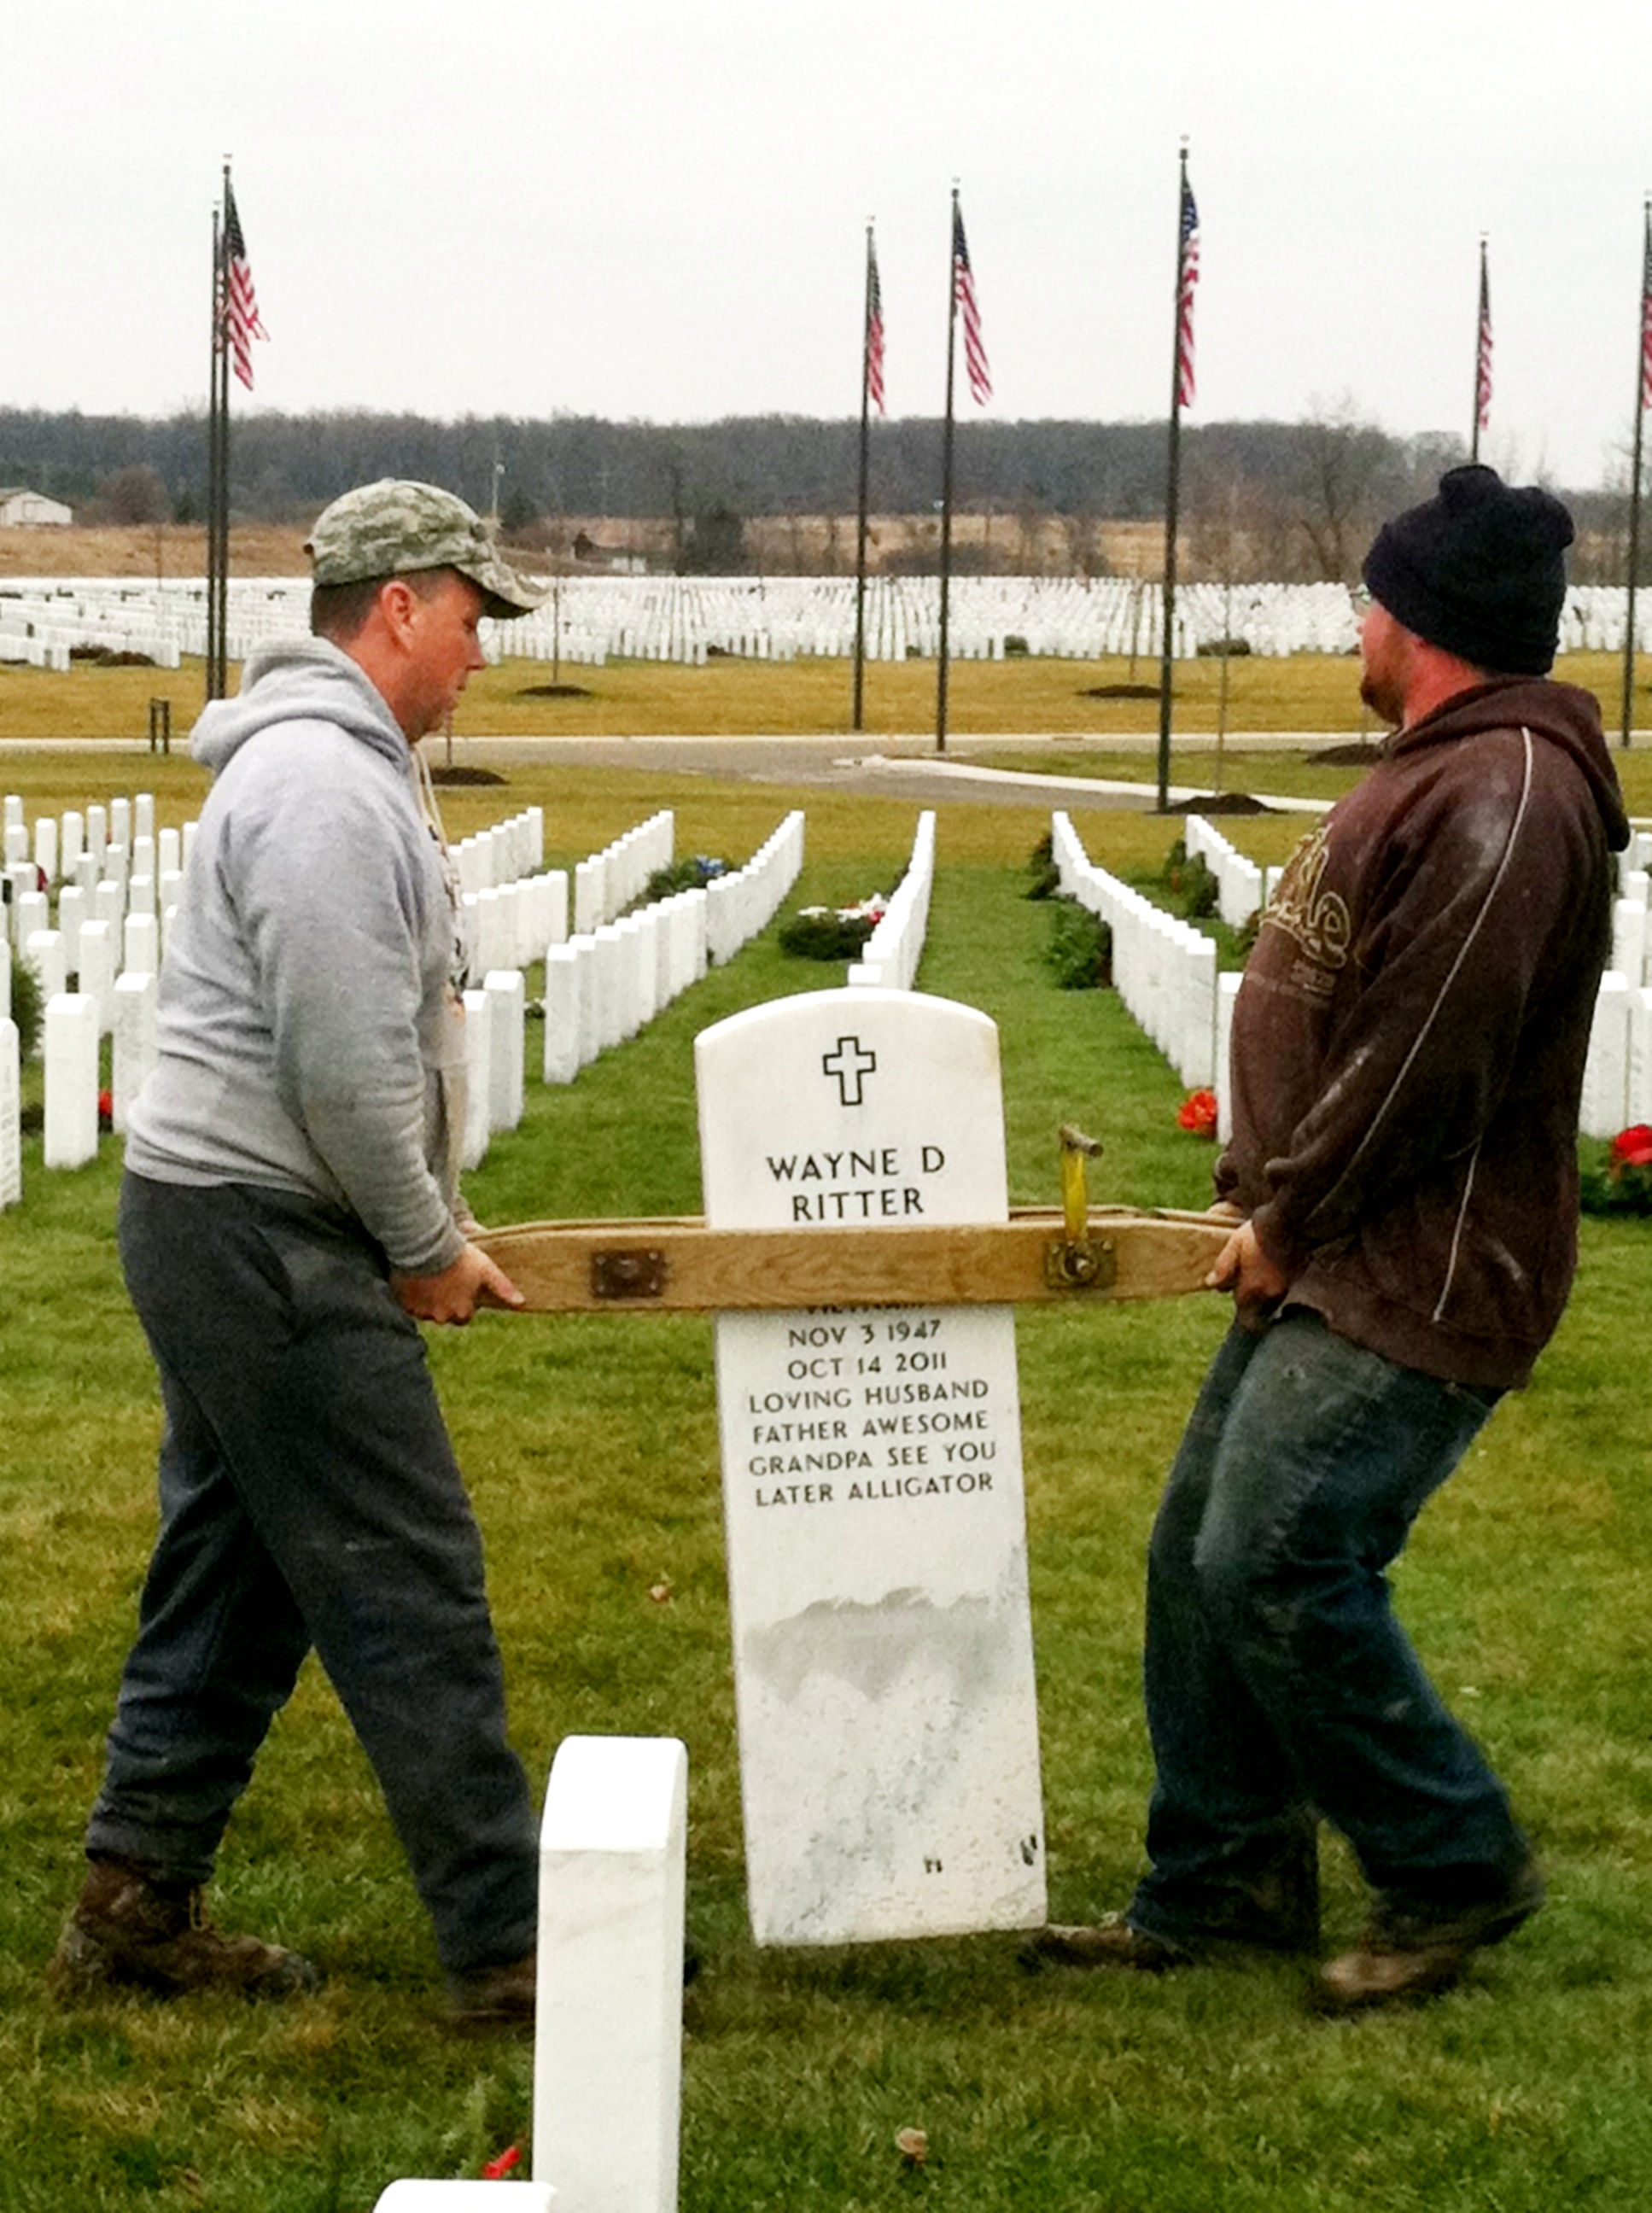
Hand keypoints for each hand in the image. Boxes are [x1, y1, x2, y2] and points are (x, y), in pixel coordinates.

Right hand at [392, 1242, 523, 1325]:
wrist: (427, 1247)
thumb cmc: (460, 1258)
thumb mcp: (486, 1270)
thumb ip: (503, 1288)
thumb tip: (521, 1302)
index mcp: (461, 1312)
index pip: (465, 1315)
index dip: (465, 1301)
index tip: (462, 1286)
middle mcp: (441, 1316)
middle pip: (445, 1315)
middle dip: (446, 1303)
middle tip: (446, 1282)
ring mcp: (421, 1311)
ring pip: (426, 1311)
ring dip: (429, 1300)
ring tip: (430, 1279)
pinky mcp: (404, 1303)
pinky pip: (409, 1305)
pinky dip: (412, 1296)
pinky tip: (416, 1280)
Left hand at [1206, 1220, 1291, 1328]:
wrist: (1289, 1221)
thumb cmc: (1258, 1233)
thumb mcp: (1234, 1246)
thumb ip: (1222, 1268)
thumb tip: (1211, 1284)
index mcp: (1253, 1289)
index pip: (1244, 1314)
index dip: (1240, 1306)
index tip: (1238, 1295)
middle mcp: (1271, 1295)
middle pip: (1260, 1313)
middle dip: (1254, 1307)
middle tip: (1249, 1290)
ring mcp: (1286, 1289)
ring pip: (1273, 1304)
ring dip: (1265, 1298)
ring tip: (1261, 1278)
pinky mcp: (1298, 1279)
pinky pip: (1284, 1292)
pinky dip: (1277, 1288)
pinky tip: (1273, 1272)